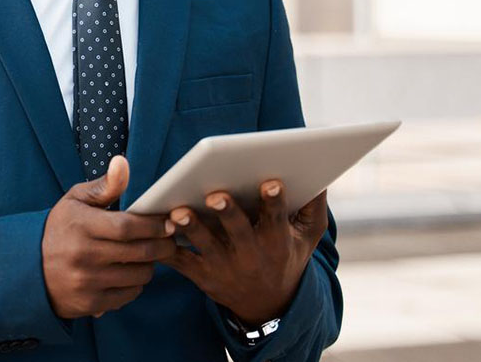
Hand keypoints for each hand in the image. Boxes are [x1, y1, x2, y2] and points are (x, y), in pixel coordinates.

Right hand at [42, 155, 177, 318]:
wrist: (29, 268)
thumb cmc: (60, 229)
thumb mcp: (75, 201)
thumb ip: (104, 185)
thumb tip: (123, 162)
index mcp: (81, 225)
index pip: (127, 227)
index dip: (153, 225)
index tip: (167, 223)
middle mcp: (83, 255)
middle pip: (139, 252)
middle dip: (163, 245)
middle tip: (170, 239)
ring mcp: (86, 282)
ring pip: (138, 275)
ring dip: (151, 265)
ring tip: (148, 255)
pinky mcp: (90, 304)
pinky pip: (128, 295)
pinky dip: (136, 284)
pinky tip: (131, 272)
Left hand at [163, 180, 327, 324]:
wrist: (267, 305)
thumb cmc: (287, 255)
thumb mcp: (308, 236)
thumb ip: (314, 206)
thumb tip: (322, 174)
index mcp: (277, 241)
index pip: (277, 219)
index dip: (274, 201)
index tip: (271, 182)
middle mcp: (251, 256)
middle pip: (238, 232)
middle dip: (227, 213)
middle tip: (216, 194)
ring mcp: (224, 267)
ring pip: (206, 246)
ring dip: (192, 228)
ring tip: (178, 211)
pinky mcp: (202, 276)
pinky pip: (181, 261)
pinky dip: (168, 248)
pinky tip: (159, 228)